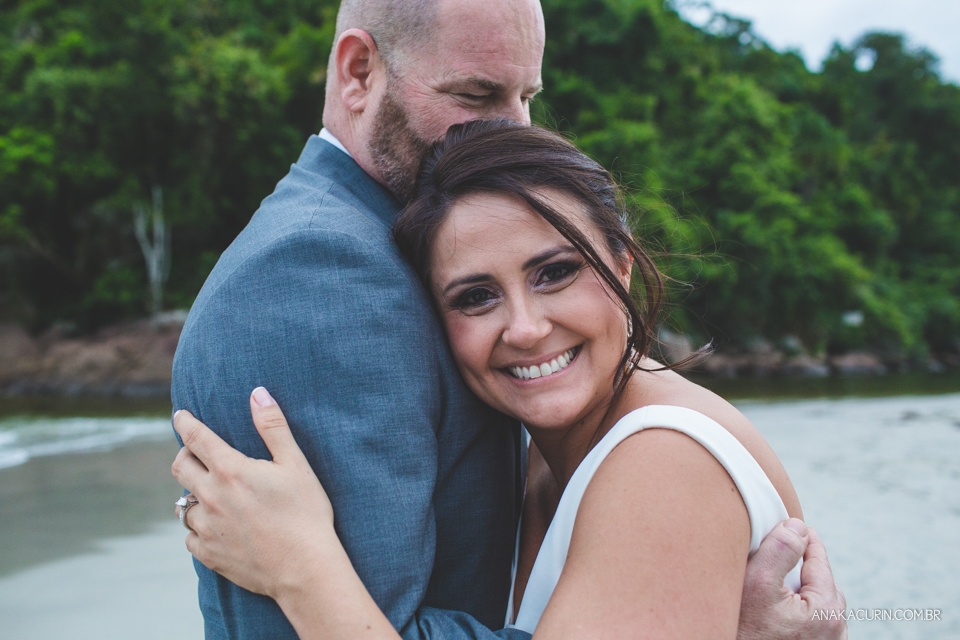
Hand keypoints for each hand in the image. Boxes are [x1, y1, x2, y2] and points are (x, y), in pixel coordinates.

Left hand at [172, 387, 336, 599]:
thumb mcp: (296, 464)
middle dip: (185, 454)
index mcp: (231, 470)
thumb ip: (273, 426)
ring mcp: (207, 528)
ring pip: (184, 504)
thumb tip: (257, 392)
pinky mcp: (209, 555)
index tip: (179, 415)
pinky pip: (191, 537)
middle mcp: (212, 497)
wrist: (305, 569)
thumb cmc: (306, 513)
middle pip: (180, 467)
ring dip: (194, 495)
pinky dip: (199, 528)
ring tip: (210, 495)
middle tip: (195, 452)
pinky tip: (215, 527)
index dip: (185, 422)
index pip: (196, 438)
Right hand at [738, 519, 847, 639]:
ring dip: (797, 589)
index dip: (802, 538)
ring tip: (773, 583)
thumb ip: (780, 550)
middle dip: (799, 566)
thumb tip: (798, 526)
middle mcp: (835, 631)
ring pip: (814, 603)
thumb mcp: (757, 585)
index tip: (789, 523)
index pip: (819, 559)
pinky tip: (774, 611)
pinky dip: (795, 609)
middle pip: (819, 581)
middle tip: (776, 553)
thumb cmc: (744, 633)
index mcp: (828, 610)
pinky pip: (808, 622)